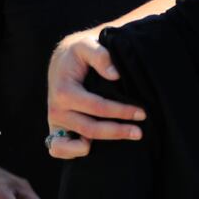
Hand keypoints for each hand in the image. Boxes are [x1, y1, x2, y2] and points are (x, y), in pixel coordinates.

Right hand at [46, 30, 144, 159]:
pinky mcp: (57, 128)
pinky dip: (72, 153)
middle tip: (140, 131)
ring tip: (129, 137)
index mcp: (64, 91)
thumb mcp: (87, 45)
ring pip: (79, 142)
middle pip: (90, 128)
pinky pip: (58, 149)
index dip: (120, 111)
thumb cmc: (78, 54)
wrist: (63, 60)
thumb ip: (100, 55)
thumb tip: (115, 74)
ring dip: (105, 142)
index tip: (141, 113)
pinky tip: (92, 149)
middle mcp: (57, 109)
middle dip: (117, 131)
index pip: (97, 107)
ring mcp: (56, 121)